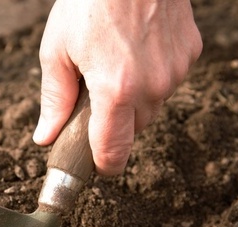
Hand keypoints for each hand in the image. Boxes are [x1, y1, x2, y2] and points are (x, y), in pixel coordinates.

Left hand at [34, 0, 202, 175]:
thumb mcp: (57, 50)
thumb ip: (55, 100)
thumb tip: (46, 137)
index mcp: (115, 90)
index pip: (114, 152)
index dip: (104, 166)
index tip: (97, 165)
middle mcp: (152, 86)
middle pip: (134, 130)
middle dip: (115, 122)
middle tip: (96, 95)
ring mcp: (176, 70)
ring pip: (153, 106)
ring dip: (135, 98)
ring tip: (116, 63)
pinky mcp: (191, 52)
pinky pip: (170, 80)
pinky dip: (153, 75)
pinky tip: (138, 49)